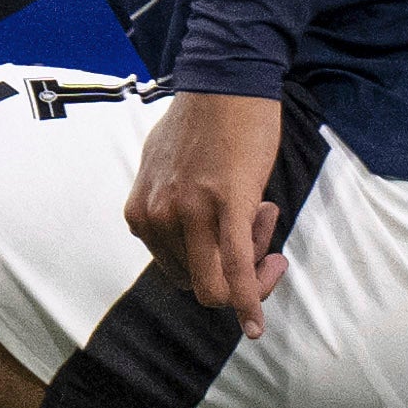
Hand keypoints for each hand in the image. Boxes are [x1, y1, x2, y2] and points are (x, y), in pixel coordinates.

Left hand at [125, 90, 286, 337]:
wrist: (227, 79)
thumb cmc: (201, 118)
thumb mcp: (162, 166)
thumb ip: (165, 202)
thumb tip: (181, 228)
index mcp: (140, 212)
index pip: (173, 269)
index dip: (209, 264)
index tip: (237, 237)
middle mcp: (158, 217)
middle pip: (196, 281)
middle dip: (234, 269)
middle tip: (260, 225)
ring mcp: (191, 213)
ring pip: (218, 283)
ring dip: (252, 271)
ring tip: (266, 219)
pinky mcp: (229, 205)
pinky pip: (237, 270)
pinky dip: (249, 303)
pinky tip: (256, 327)